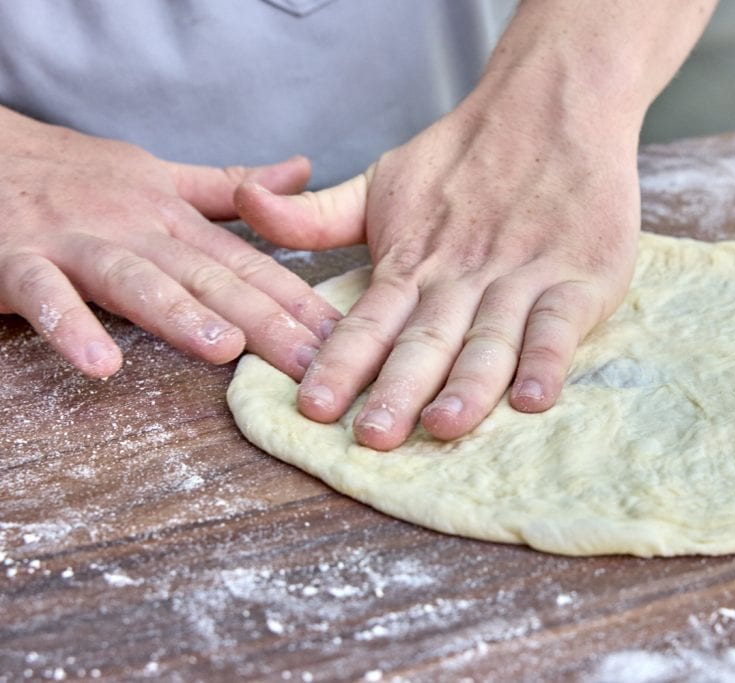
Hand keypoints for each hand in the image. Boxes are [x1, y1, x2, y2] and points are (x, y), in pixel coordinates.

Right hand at [0, 108, 340, 378]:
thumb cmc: (76, 175)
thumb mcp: (160, 176)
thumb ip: (230, 186)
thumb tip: (302, 172)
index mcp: (175, 218)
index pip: (250, 265)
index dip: (300, 301)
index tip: (346, 338)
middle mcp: (137, 228)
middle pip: (210, 278)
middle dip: (267, 322)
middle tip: (313, 364)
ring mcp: (77, 242)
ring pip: (137, 280)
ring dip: (180, 315)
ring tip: (223, 350)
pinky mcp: (17, 259)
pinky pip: (46, 295)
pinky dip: (71, 327)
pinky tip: (99, 365)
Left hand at [236, 86, 640, 449]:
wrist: (554, 104)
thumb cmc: (465, 156)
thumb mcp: (381, 181)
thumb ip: (315, 214)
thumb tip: (246, 206)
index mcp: (413, 263)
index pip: (370, 321)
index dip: (342, 363)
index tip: (315, 407)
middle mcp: (462, 277)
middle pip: (427, 340)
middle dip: (399, 389)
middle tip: (374, 436)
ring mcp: (521, 278)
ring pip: (490, 337)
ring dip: (469, 383)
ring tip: (445, 424)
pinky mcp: (579, 279)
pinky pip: (559, 324)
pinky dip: (547, 358)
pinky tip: (532, 397)